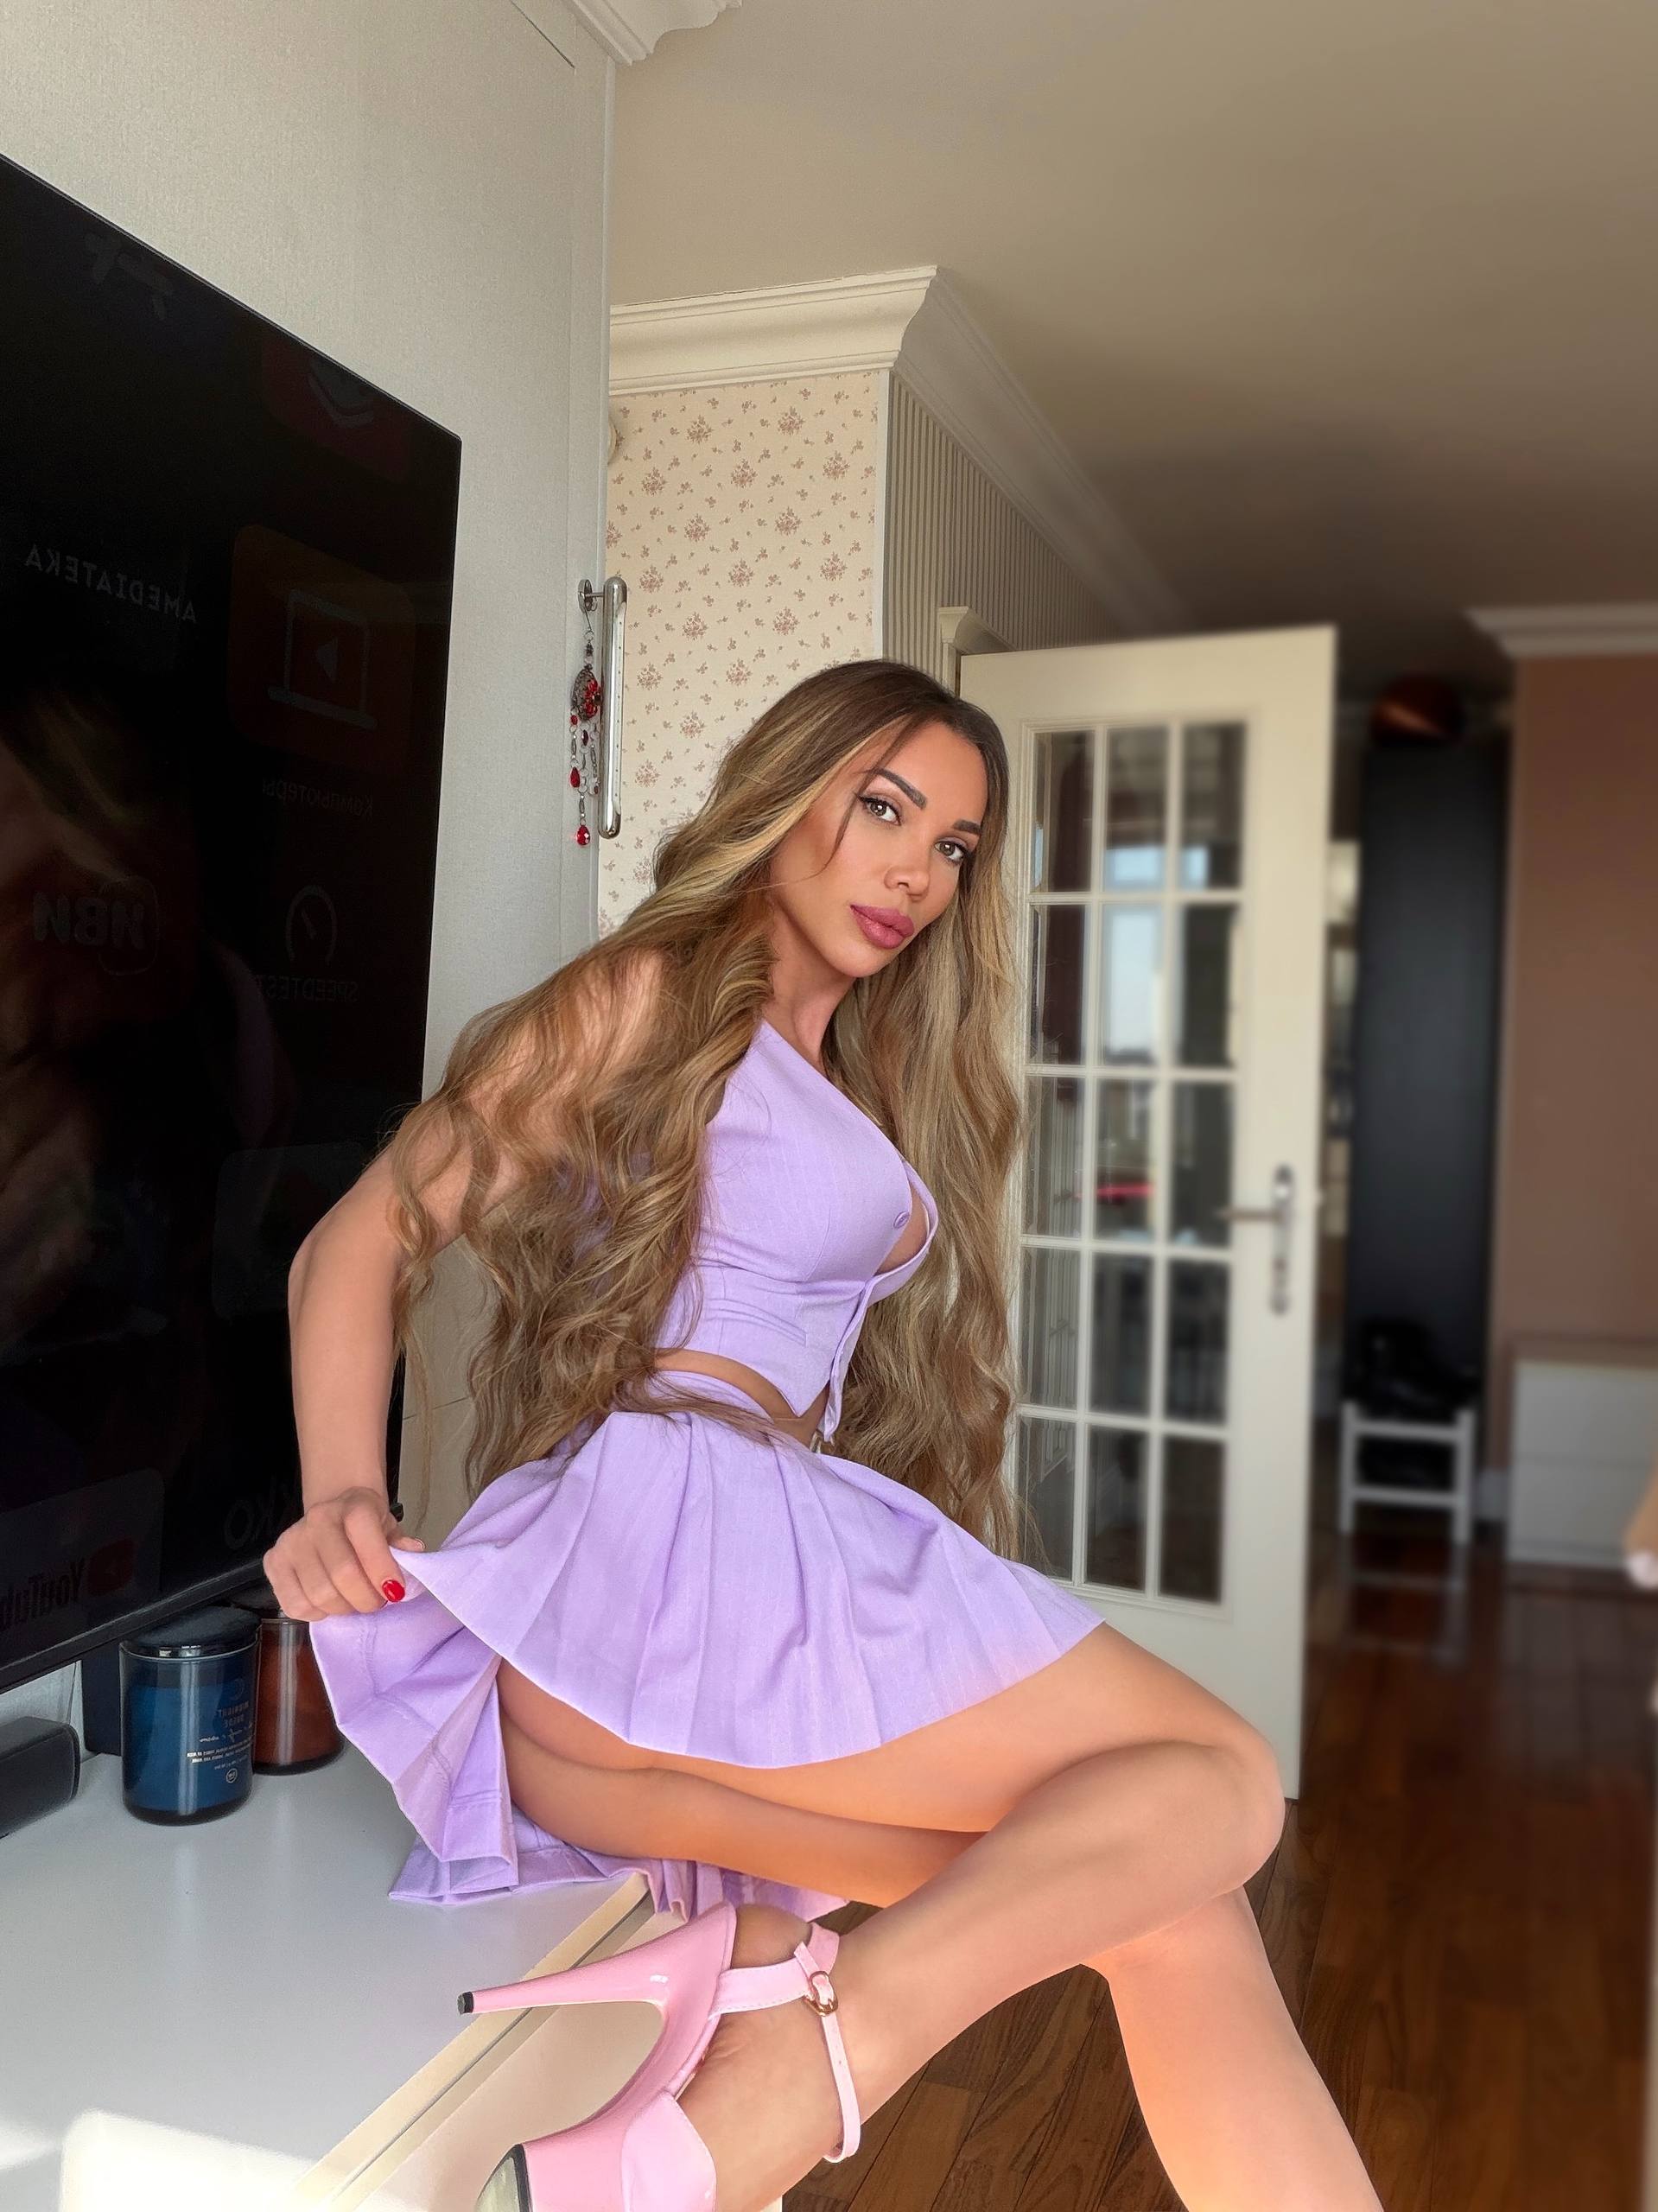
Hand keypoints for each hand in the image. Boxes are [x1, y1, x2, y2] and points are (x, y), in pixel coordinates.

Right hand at [263, 1487, 425, 1619]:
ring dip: (344, 1608)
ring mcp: (291, 1541)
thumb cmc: (365, 1526)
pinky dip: (318, 1613)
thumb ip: (401, 1545)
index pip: (367, 1540)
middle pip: (343, 1575)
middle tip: (377, 1602)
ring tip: (354, 1601)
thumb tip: (414, 1554)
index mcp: (353, 1507)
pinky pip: (296, 1605)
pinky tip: (329, 1601)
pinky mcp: (272, 1562)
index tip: (396, 1591)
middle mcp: (318, 1520)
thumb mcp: (390, 1528)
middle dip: (367, 1599)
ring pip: (320, 1595)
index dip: (383, 1572)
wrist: (333, 1512)